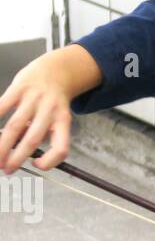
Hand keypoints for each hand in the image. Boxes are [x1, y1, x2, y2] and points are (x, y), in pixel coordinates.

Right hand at [0, 58, 73, 173]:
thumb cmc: (53, 101)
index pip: (61, 147)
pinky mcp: (20, 87)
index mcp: (63, 121)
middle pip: (33, 139)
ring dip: (2, 144)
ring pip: (16, 126)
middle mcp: (50, 111)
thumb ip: (42, 133)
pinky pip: (2, 106)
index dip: (50, 161)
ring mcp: (34, 98)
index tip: (36, 166)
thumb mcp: (56, 117)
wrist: (55, 71)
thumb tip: (19, 151)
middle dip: (17, 158)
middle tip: (6, 169)